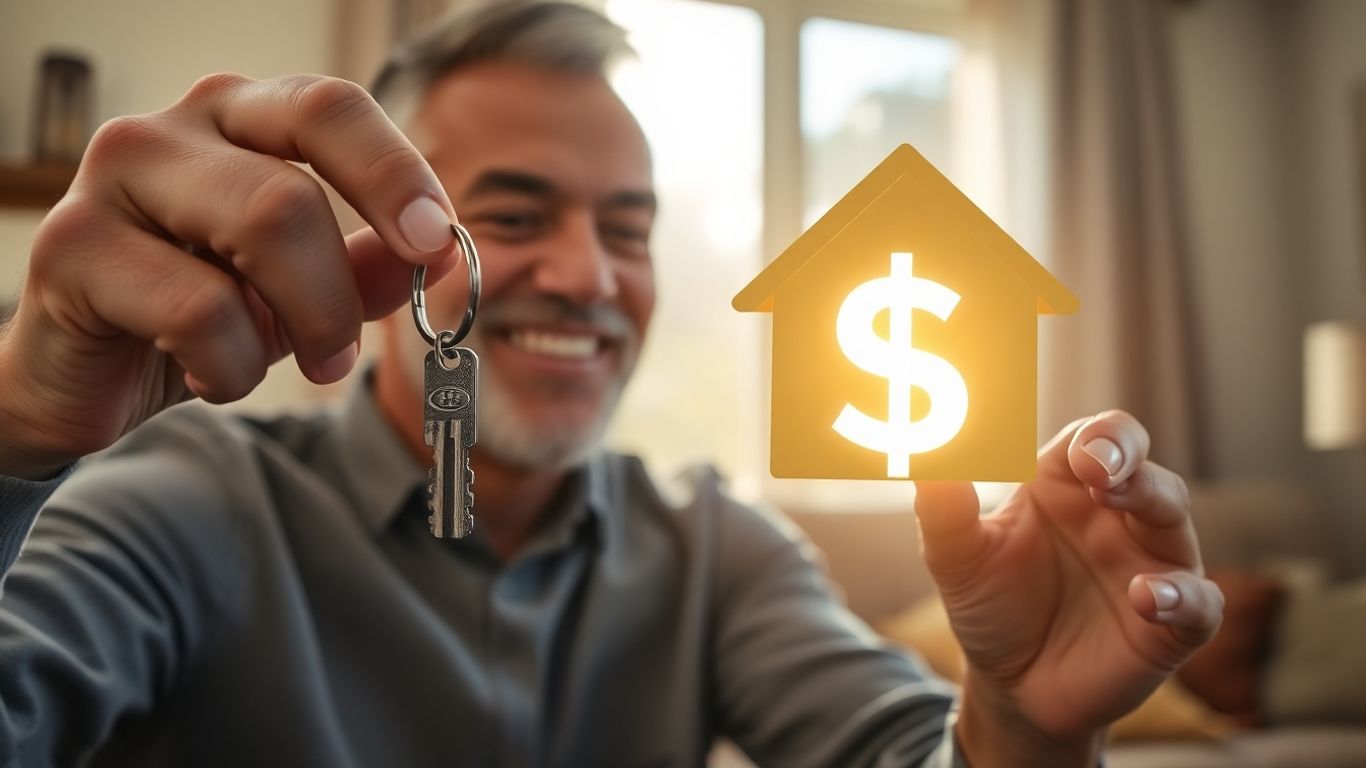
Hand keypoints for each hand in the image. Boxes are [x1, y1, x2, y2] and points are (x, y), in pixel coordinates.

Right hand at [0, 74, 461, 478]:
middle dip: (337, 297)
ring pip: (258, 232)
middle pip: (296, 192)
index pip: (330, 108)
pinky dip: (229, 367)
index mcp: (237, 119)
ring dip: (294, 328)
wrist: (82, 373)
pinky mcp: (69, 248)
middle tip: (340, 357)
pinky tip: (207, 375)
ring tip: (271, 366)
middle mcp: (172, 130)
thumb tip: (440, 254)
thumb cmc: (196, 312)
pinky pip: (196, 311)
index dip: (395, 173)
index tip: (437, 244)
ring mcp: (112, 179)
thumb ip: (365, 268)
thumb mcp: (298, 294)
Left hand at [914, 411, 1222, 765]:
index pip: (1093, 438)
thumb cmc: (990, 606)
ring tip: (1119, 502)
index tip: (1078, 452)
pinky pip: (1198, 602)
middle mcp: (1115, 516)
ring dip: (1153, 501)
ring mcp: (1149, 565)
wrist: (1009, 688)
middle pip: (1140, 465)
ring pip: (1173, 516)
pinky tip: (1148, 597)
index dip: (1094, 435)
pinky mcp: (1171, 623)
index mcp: (1065, 487)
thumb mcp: (956, 557)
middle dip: (1126, 456)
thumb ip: (942, 507)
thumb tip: (925, 456)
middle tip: (1100, 468)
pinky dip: (1181, 595)